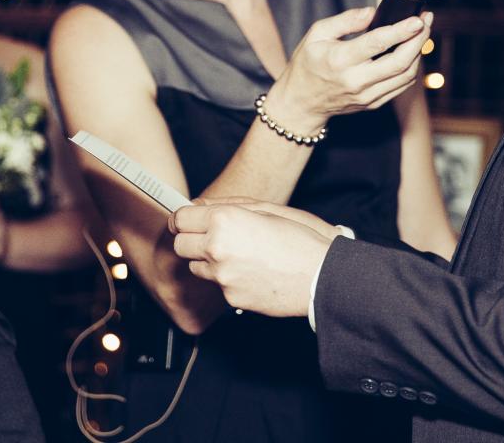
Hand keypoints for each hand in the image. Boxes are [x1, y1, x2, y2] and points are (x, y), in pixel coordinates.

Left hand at [168, 201, 337, 317]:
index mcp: (224, 220)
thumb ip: (227, 204)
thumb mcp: (266, 208)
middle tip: (211, 236)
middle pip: (180, 245)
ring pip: (195, 267)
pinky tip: (252, 272)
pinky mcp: (231, 298)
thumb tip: (199, 205)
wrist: (323, 277)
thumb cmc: (301, 237)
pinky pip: (218, 285)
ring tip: (239, 255)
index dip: (182, 218)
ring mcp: (222, 277)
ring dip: (208, 261)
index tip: (186, 220)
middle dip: (191, 239)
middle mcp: (217, 248)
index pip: (180, 219)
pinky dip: (228, 279)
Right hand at [266, 7, 430, 129]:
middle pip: (400, 62)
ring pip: (406, 76)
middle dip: (418, 40)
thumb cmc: (307, 64)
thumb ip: (345, 20)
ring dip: (419, 54)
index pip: (378, 44)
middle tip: (426, 21)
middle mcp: (356, 81)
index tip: (417, 18)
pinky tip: (411, 52)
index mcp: (339, 60)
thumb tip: (372, 12)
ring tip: (421, 34)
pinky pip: (401, 86)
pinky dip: (411, 68)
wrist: (300, 102)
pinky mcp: (373, 104)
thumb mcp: (317, 34)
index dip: (402, 30)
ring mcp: (366, 96)